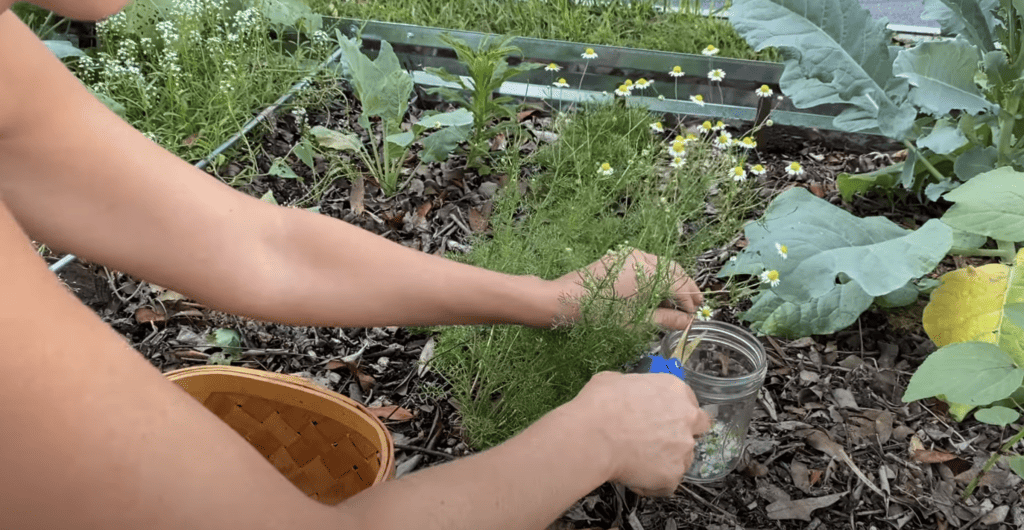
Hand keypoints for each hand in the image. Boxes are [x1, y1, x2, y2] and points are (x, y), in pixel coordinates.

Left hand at [552, 248, 702, 329]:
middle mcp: (644, 259)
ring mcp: (631, 255)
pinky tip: (654, 290)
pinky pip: (646, 263)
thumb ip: (667, 319)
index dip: (690, 301)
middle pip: (675, 271)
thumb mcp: (638, 322)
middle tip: (693, 304)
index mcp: (652, 274)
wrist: (565, 299)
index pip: (681, 285)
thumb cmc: (602, 315)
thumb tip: (688, 322)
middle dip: (685, 288)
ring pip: (661, 265)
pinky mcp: (619, 256)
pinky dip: (656, 275)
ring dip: (672, 280)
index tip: (695, 315)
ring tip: (675, 299)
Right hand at [567, 371, 711, 496]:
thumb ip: (632, 387)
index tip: (662, 417)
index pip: (689, 401)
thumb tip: (625, 394)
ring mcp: (683, 448)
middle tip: (659, 440)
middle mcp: (687, 418)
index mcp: (675, 390)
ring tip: (638, 462)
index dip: (675, 411)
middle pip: (698, 429)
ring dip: (667, 460)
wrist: (593, 436)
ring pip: (683, 458)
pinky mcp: (673, 475)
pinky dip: (652, 483)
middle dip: (683, 434)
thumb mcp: (613, 380)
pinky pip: (667, 483)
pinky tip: (632, 476)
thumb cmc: (600, 405)